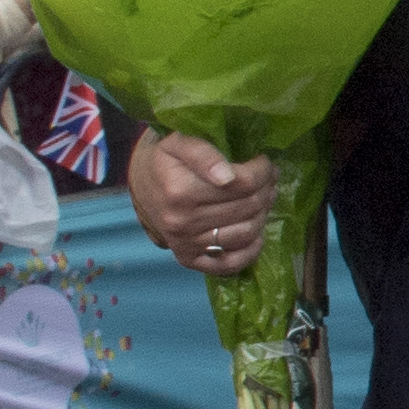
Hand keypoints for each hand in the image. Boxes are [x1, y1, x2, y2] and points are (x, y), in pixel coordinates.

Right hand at [135, 131, 278, 277]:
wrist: (141, 185)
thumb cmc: (164, 160)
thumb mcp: (178, 143)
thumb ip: (203, 154)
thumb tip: (228, 176)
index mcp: (181, 191)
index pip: (243, 184)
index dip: (262, 171)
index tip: (263, 163)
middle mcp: (182, 221)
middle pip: (248, 207)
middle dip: (266, 190)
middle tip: (268, 180)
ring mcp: (186, 243)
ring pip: (246, 233)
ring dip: (263, 215)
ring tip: (262, 199)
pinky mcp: (189, 259)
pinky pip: (230, 264)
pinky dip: (251, 252)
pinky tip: (256, 234)